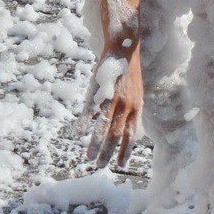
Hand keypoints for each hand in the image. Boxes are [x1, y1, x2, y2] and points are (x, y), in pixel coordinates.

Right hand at [85, 45, 143, 168]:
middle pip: (116, 135)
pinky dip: (83, 123)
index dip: (126, 150)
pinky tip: (76, 134)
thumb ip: (133, 110)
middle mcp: (126, 105)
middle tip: (100, 166)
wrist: (124, 48)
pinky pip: (89, 111)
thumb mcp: (137, 93)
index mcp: (137, 106)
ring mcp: (112, 99)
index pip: (132, 134)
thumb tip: (131, 130)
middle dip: (108, 153)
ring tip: (88, 158)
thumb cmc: (128, 72)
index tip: (121, 165)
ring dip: (95, 144)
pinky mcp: (99, 91)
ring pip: (103, 127)